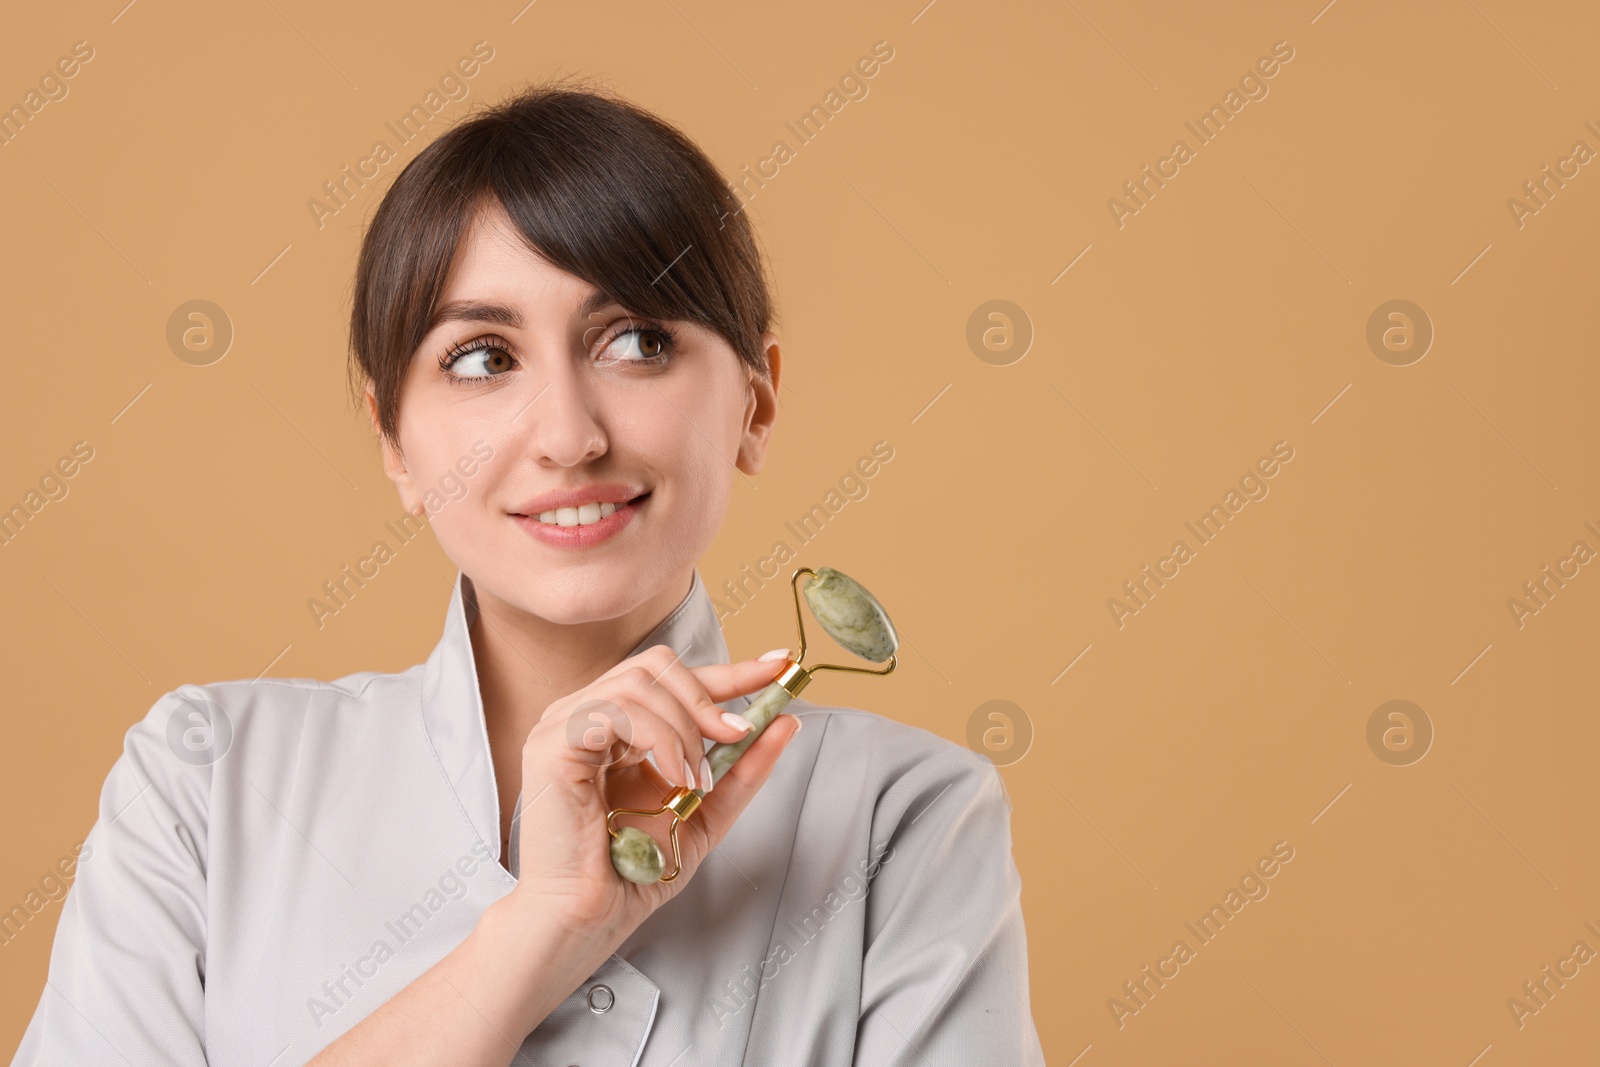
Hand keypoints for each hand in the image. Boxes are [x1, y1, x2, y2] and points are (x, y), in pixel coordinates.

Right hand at [505, 645, 799, 938]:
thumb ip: (742, 769)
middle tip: (738, 735)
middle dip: (708, 695)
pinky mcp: (552, 743)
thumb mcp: (706, 812)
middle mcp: (587, 715)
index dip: (730, 669)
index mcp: (618, 726)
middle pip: (656, 665)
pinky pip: (615, 710)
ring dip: (684, 729)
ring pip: (639, 683)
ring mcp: (564, 724)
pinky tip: (672, 779)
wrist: (589, 918)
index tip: (779, 665)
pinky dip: (658, 739)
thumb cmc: (634, 872)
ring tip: (695, 781)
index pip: (674, 678)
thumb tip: (786, 722)